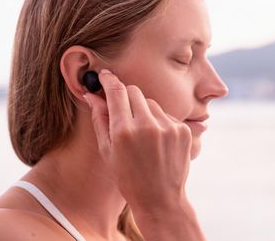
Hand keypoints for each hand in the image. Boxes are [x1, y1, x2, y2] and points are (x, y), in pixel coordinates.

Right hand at [83, 69, 192, 212]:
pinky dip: (159, 122)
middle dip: (126, 97)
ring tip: (143, 134)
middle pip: (134, 91)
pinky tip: (157, 141)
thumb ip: (100, 119)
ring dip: (143, 110)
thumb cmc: (128, 178)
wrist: (160, 199)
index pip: (116, 91)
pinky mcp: (183, 130)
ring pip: (151, 103)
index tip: (105, 75)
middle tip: (123, 111)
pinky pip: (166, 115)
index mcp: (124, 132)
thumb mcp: (107, 151)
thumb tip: (91, 95)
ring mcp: (168, 127)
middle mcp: (147, 126)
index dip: (109, 80)